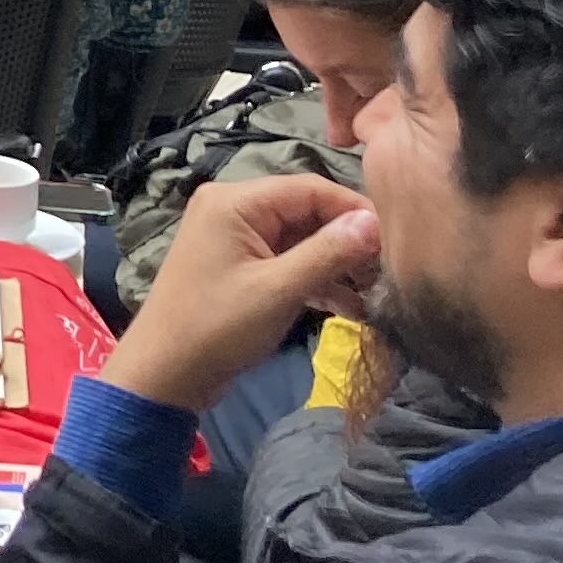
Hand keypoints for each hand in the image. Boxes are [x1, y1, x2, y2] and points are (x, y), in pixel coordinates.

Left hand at [103, 171, 378, 415]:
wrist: (165, 374)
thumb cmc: (216, 327)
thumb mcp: (279, 290)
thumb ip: (327, 253)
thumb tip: (374, 223)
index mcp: (235, 201)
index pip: (310, 188)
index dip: (355, 211)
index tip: (397, 239)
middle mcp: (234, 209)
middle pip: (308, 212)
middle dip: (349, 242)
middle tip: (390, 272)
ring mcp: (237, 239)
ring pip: (302, 240)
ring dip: (337, 265)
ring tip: (378, 294)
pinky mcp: (243, 268)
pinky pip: (289, 262)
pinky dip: (318, 281)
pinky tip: (354, 308)